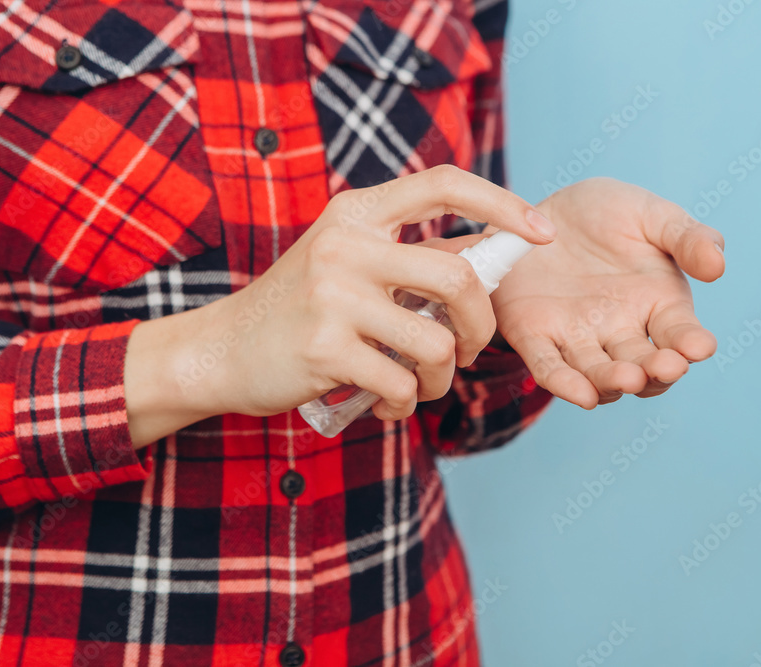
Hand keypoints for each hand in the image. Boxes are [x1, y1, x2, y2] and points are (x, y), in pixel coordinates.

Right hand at [125, 166, 555, 444]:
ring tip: (421, 385)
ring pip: (437, 343)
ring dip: (443, 378)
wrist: (219, 349)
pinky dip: (407, 402)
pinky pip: (401, 382)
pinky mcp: (324, 349)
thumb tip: (487, 266)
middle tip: (471, 350)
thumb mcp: (342, 262)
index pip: (443, 183)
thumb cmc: (295, 309)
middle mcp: (346, 244)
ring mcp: (333, 295)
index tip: (541, 234)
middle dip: (483, 325)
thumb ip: (403, 259)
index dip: (502, 203)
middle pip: (458, 277)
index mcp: (356, 213)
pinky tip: (388, 402)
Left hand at [488, 177, 725, 408]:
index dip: (691, 343)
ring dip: (613, 381)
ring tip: (627, 380)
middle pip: (642, 364)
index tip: (700, 346)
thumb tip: (718, 265)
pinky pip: (549, 366)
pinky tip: (580, 394)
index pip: (679, 333)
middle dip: (656, 371)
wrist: (537, 211)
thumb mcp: (649, 215)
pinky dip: (564, 383)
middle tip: (666, 368)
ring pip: (598, 373)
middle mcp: (620, 330)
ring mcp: (577, 337)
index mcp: (657, 303)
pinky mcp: (535, 336)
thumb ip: (686, 237)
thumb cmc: (606, 213)